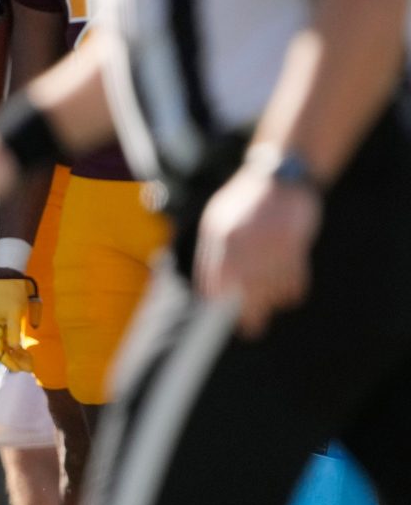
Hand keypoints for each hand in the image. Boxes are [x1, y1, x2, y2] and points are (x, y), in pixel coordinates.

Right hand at [0, 278, 33, 370]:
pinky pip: (8, 338)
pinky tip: (24, 349)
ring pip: (5, 345)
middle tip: (29, 367)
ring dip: (16, 354)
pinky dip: (16, 345)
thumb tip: (15, 348)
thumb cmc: (11, 294)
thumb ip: (13, 332)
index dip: (10, 362)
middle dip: (15, 360)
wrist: (10, 276)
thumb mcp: (14, 313)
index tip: (22, 369)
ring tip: (29, 361)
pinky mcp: (4, 322)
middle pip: (2, 350)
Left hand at [194, 167, 321, 338]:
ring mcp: (270, 241)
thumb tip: (209, 293)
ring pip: (272, 287)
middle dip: (248, 314)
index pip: (214, 281)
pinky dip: (293, 291)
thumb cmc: (244, 202)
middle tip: (252, 329)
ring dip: (273, 301)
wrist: (280, 175)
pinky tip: (290, 294)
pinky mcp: (296, 241)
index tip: (226, 317)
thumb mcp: (216, 221)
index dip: (221, 303)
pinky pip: (295, 278)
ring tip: (273, 303)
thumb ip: (211, 254)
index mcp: (219, 236)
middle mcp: (243, 240)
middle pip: (244, 290)